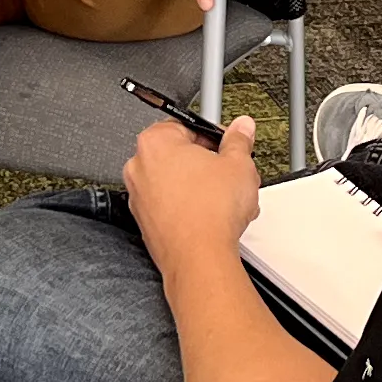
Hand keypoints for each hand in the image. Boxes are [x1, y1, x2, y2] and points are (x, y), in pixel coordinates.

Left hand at [124, 107, 263, 279]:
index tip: (227, 142)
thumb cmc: (210, 213)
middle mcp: (139, 167)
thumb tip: (242, 128)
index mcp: (156, 142)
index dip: (213, 134)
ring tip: (225, 196)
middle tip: (228, 169)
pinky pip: (170, 204)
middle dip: (206, 161)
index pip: (186, 124)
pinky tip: (212, 213)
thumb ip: (239, 140)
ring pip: (175, 180)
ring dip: (200, 184)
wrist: (199, 257)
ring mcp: (140, 196)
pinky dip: (188, 205)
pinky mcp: (146, 222)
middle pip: (179, 153)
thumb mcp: (238, 164)